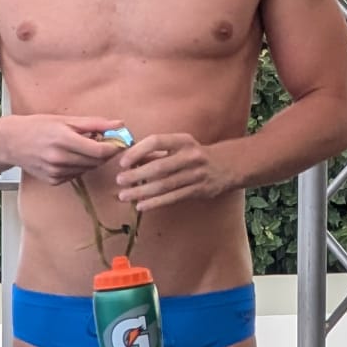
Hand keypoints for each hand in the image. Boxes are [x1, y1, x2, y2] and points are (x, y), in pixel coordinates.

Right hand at [2, 114, 126, 183]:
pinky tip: (70, 156)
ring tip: (83, 146)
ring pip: (88, 169)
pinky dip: (80, 166)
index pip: (100, 151)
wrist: (10, 142)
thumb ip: (95, 124)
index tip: (120, 142)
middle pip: (97, 161)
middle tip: (104, 142)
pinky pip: (77, 174)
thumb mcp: (65, 120)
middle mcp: (59, 158)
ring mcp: (56, 172)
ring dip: (92, 160)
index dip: (114, 147)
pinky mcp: (53, 181)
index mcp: (63, 139)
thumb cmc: (38, 126)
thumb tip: (120, 124)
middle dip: (105, 153)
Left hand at [117, 132, 234, 211]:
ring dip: (142, 191)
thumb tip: (129, 160)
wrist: (227, 166)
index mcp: (184, 141)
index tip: (123, 162)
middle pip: (159, 167)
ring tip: (124, 196)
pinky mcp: (198, 190)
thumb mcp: (180, 146)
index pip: (156, 141)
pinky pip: (173, 198)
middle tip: (119, 181)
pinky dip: (155, 202)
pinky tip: (141, 205)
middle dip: (136, 175)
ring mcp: (196, 174)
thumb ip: (157, 152)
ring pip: (164, 185)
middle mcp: (191, 156)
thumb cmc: (196, 154)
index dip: (138, 151)